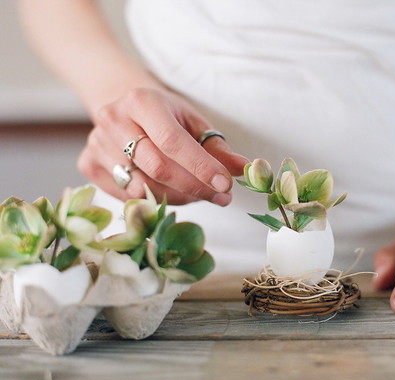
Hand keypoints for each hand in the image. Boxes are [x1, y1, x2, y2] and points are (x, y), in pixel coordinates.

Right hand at [78, 88, 248, 204]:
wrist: (124, 106)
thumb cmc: (166, 116)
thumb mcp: (193, 122)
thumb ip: (217, 147)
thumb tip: (244, 169)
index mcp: (142, 101)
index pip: (173, 142)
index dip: (201, 167)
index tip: (226, 185)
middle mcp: (113, 119)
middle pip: (157, 168)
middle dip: (194, 187)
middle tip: (220, 196)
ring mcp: (96, 143)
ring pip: (142, 187)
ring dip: (177, 197)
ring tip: (197, 192)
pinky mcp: (88, 164)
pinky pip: (127, 195)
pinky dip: (153, 200)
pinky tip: (169, 190)